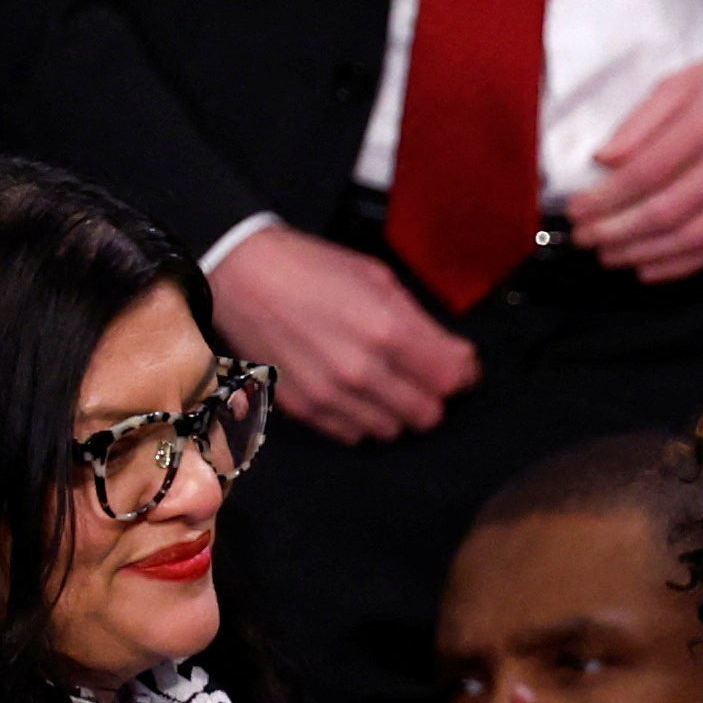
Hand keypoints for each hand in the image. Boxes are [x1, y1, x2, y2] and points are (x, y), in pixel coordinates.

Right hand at [206, 222, 479, 443]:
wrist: (240, 274)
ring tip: (381, 381)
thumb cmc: (311, 268)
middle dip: (431, 396)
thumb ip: (423, 324)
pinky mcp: (305, 409)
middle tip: (419, 375)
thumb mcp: (377, 278)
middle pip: (427, 415)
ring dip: (395, 411)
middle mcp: (361, 371)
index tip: (457, 365)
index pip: (452, 381)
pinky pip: (353, 434)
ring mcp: (331, 395)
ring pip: (392, 430)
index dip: (462, 374)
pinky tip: (352, 391)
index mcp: (386, 331)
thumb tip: (460, 359)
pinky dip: (361, 418)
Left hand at [569, 33, 702, 282]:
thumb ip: (642, 120)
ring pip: (697, 235)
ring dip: (647, 253)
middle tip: (585, 239)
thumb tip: (604, 161)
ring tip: (611, 256)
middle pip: (670, 210)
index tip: (577, 210)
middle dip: (620, 231)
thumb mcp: (683, 78)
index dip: (607, 198)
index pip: (649, 171)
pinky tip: (651, 268)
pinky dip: (685, 264)